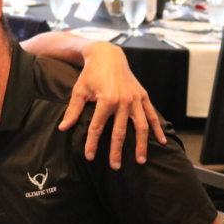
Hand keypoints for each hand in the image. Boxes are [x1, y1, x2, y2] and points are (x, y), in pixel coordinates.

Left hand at [60, 42, 164, 168]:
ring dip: (141, 144)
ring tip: (140, 160)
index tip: (90, 157)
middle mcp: (124, 101)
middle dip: (117, 151)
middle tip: (115, 167)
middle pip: (120, 132)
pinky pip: (152, 115)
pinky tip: (161, 141)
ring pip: (140, 126)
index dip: (93, 143)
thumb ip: (73, 111)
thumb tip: (63, 128)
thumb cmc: (90, 74)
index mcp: (106, 100)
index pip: (98, 127)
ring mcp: (136, 99)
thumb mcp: (79, 91)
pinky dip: (157, 128)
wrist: (108, 56)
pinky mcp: (143, 96)